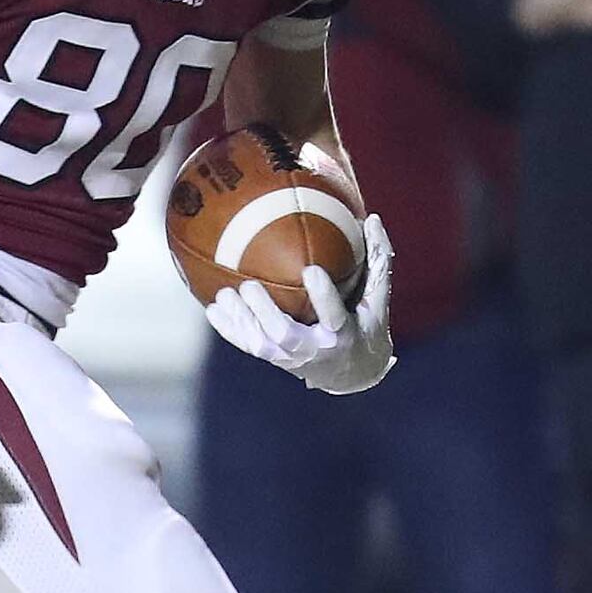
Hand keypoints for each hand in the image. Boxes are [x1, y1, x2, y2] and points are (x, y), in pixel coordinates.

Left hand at [204, 218, 396, 395]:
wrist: (353, 374)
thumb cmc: (367, 326)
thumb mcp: (378, 300)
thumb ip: (377, 261)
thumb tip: (372, 218)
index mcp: (344, 334)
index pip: (334, 315)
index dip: (323, 295)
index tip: (311, 270)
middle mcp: (315, 349)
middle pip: (286, 334)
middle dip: (265, 312)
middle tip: (249, 285)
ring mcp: (292, 357)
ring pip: (262, 344)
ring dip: (241, 320)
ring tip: (225, 294)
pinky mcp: (276, 359)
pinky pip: (249, 347)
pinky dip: (230, 330)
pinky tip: (213, 310)